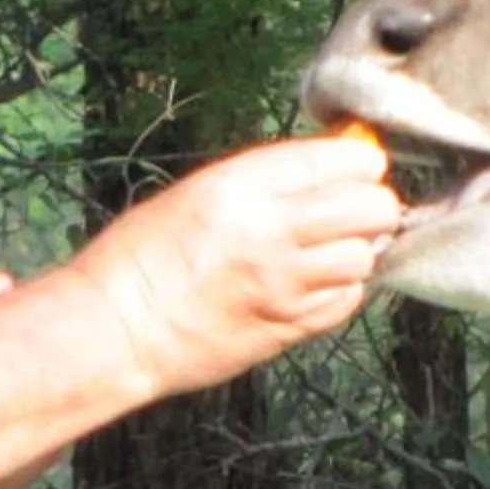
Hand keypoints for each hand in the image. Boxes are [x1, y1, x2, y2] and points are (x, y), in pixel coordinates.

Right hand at [78, 134, 402, 398]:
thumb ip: (267, 180)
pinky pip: (346, 301)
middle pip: (373, 207)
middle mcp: (273, 231)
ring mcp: (285, 284)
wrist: (116, 329)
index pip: (345, 159)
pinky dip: (342, 290)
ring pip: (366, 257)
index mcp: (244, 185)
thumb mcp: (200, 192)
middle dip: (371, 205)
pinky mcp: (288, 327)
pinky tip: (315, 284)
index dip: (359, 161)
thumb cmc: (141, 255)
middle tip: (351, 211)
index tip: (353, 168)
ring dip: (357, 250)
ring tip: (330, 251)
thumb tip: (330, 167)